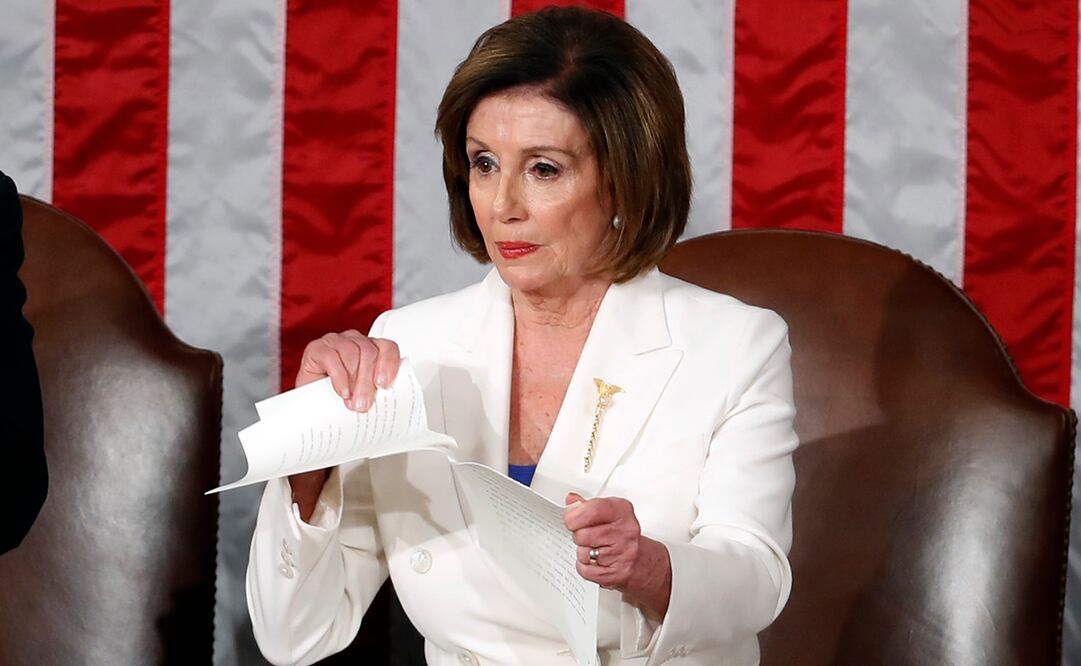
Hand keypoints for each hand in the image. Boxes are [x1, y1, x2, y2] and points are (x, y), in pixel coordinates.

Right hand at [296, 329, 400, 410]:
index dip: (389, 363)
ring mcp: (335, 341)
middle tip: (364, 403)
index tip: (384, 384)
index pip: (387, 347)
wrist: (310, 404)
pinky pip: (331, 357)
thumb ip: (375, 390)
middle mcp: (355, 341)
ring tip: (351, 400)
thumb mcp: (363, 394)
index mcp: (372, 349)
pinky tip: (341, 391)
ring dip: (353, 380)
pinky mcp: (317, 348)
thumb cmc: (338, 397)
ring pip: (352, 353)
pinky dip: (338, 377)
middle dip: (367, 381)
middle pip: (369, 352)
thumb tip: (385, 399)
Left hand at [564, 492, 671, 618]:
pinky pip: (586, 570)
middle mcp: (626, 532)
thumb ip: (588, 506)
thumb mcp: (609, 513)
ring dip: (583, 552)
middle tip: (588, 535)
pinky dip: (586, 567)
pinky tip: (597, 561)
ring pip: (583, 553)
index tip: (570, 518)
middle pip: (583, 534)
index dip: (575, 515)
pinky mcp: (617, 573)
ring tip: (596, 548)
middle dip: (578, 535)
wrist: (640, 561)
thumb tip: (571, 501)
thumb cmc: (622, 535)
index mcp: (623, 511)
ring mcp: (623, 553)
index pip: (593, 509)